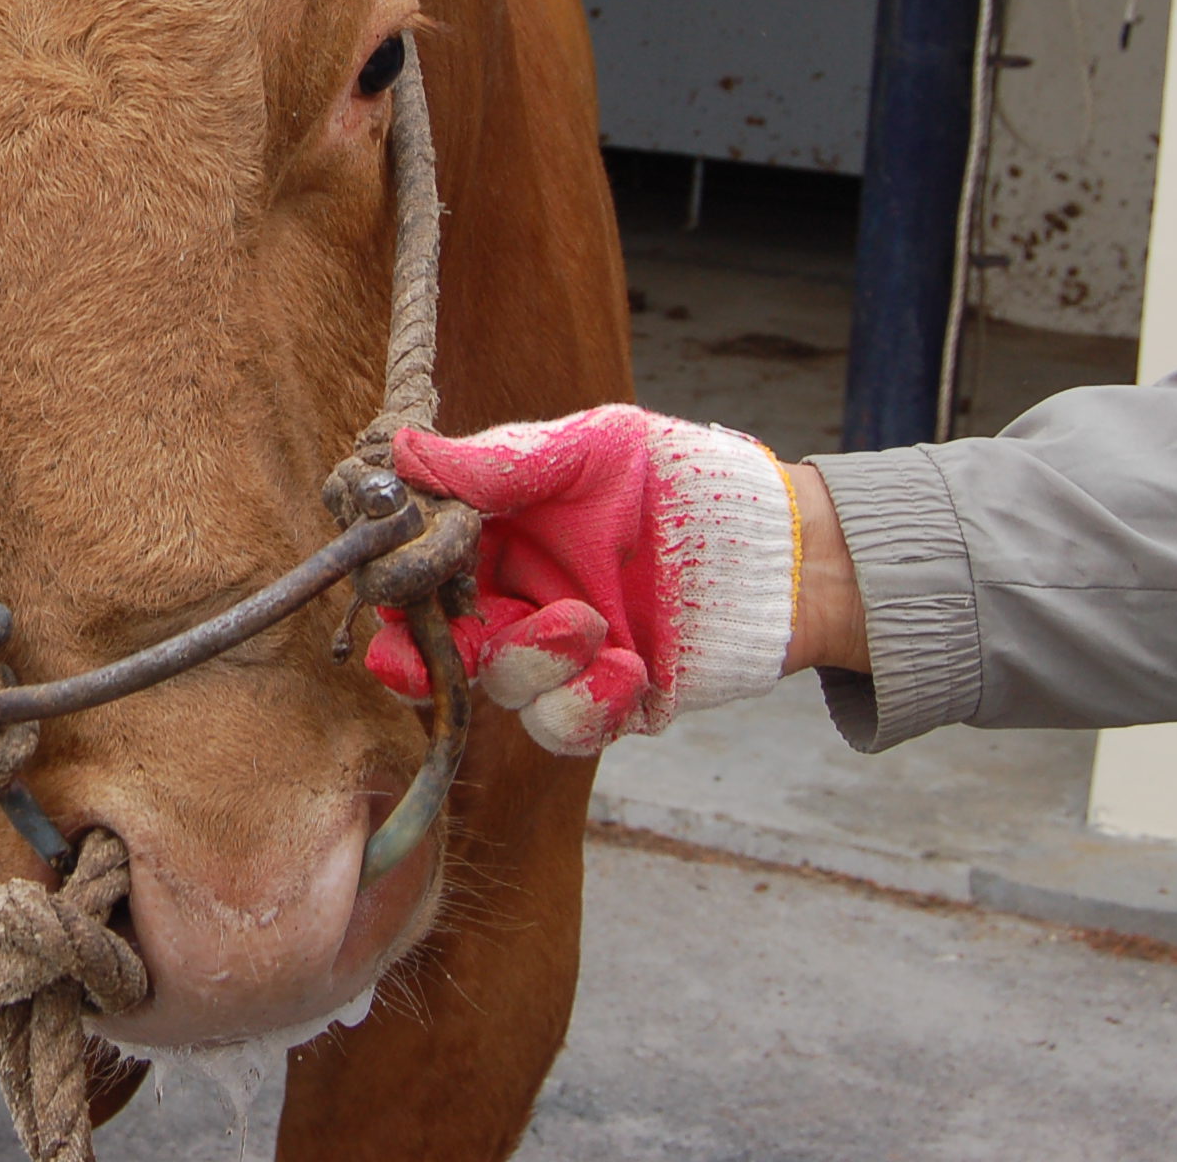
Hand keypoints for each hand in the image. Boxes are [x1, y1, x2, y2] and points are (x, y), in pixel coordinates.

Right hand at [363, 405, 804, 753]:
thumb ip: (499, 463)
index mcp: (500, 534)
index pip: (419, 567)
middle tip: (440, 646)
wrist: (785, 549)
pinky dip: (589, 702)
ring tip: (591, 624)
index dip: (396, 584)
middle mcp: (519, 597)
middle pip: (437, 642)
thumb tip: (402, 451)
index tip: (392, 586)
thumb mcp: (592, 451)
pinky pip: (565, 725)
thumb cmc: (688, 479)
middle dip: (426, 653)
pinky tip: (633, 665)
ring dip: (533, 663)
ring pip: (501, 687)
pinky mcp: (608, 701)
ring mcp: (563, 654)